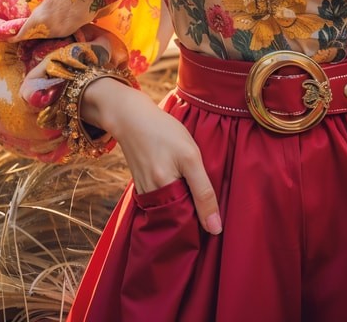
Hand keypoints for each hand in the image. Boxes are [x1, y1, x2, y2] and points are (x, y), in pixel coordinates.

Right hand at [81, 77, 221, 234]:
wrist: (131, 118)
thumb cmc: (164, 132)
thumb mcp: (190, 156)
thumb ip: (204, 192)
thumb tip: (215, 228)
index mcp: (165, 191)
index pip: (190, 223)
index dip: (204, 219)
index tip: (213, 213)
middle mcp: (151, 198)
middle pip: (178, 219)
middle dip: (192, 213)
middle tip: (199, 188)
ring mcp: (144, 193)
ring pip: (169, 210)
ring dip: (182, 203)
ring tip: (188, 181)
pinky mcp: (140, 187)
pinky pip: (160, 201)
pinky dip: (171, 196)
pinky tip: (176, 178)